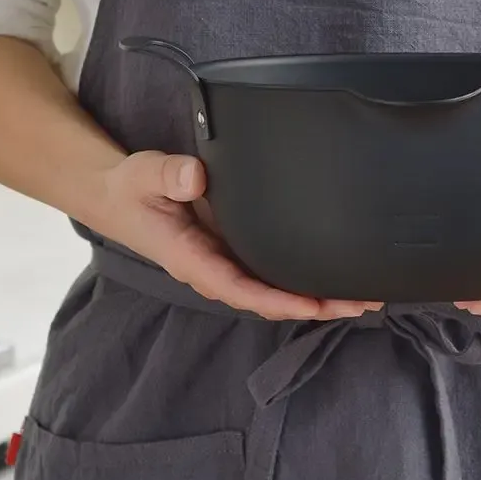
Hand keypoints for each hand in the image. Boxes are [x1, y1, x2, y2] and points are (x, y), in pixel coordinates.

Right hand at [91, 151, 381, 321]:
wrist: (118, 197)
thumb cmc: (132, 189)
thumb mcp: (144, 175)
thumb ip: (168, 174)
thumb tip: (196, 176)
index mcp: (192, 259)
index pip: (240, 289)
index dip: (279, 300)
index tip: (315, 305)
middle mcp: (214, 269)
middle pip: (269, 299)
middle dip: (315, 305)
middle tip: (361, 303)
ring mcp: (226, 263)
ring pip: (275, 290)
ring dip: (318, 296)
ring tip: (362, 297)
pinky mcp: (233, 252)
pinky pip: (271, 273)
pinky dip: (303, 279)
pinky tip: (332, 277)